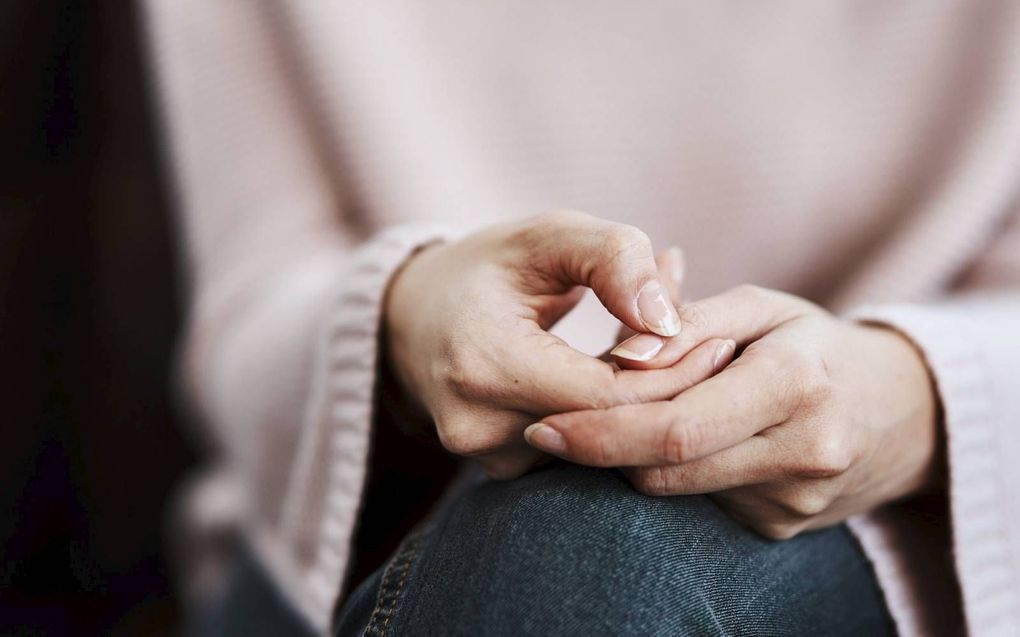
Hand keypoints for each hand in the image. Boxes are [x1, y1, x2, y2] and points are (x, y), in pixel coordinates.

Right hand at [384, 210, 731, 478]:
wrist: (411, 319)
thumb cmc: (487, 268)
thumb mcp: (548, 235)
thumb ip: (614, 260)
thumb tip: (668, 322)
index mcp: (484, 362)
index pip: (609, 396)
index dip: (672, 373)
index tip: (718, 342)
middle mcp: (478, 426)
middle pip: (609, 430)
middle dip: (666, 391)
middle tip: (712, 348)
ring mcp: (485, 458)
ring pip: (599, 448)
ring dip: (639, 406)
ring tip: (664, 354)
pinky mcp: (499, 472)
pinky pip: (577, 453)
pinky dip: (609, 419)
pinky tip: (622, 379)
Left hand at [524, 285, 942, 537]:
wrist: (900, 411)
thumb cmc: (813, 344)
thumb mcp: (760, 307)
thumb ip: (687, 322)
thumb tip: (621, 358)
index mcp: (796, 384)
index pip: (675, 428)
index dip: (600, 433)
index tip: (543, 427)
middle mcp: (802, 452)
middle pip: (666, 470)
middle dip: (602, 450)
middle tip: (552, 430)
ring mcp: (794, 501)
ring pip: (676, 490)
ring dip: (637, 457)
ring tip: (636, 415)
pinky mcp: (781, 527)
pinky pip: (700, 503)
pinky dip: (675, 472)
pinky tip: (687, 439)